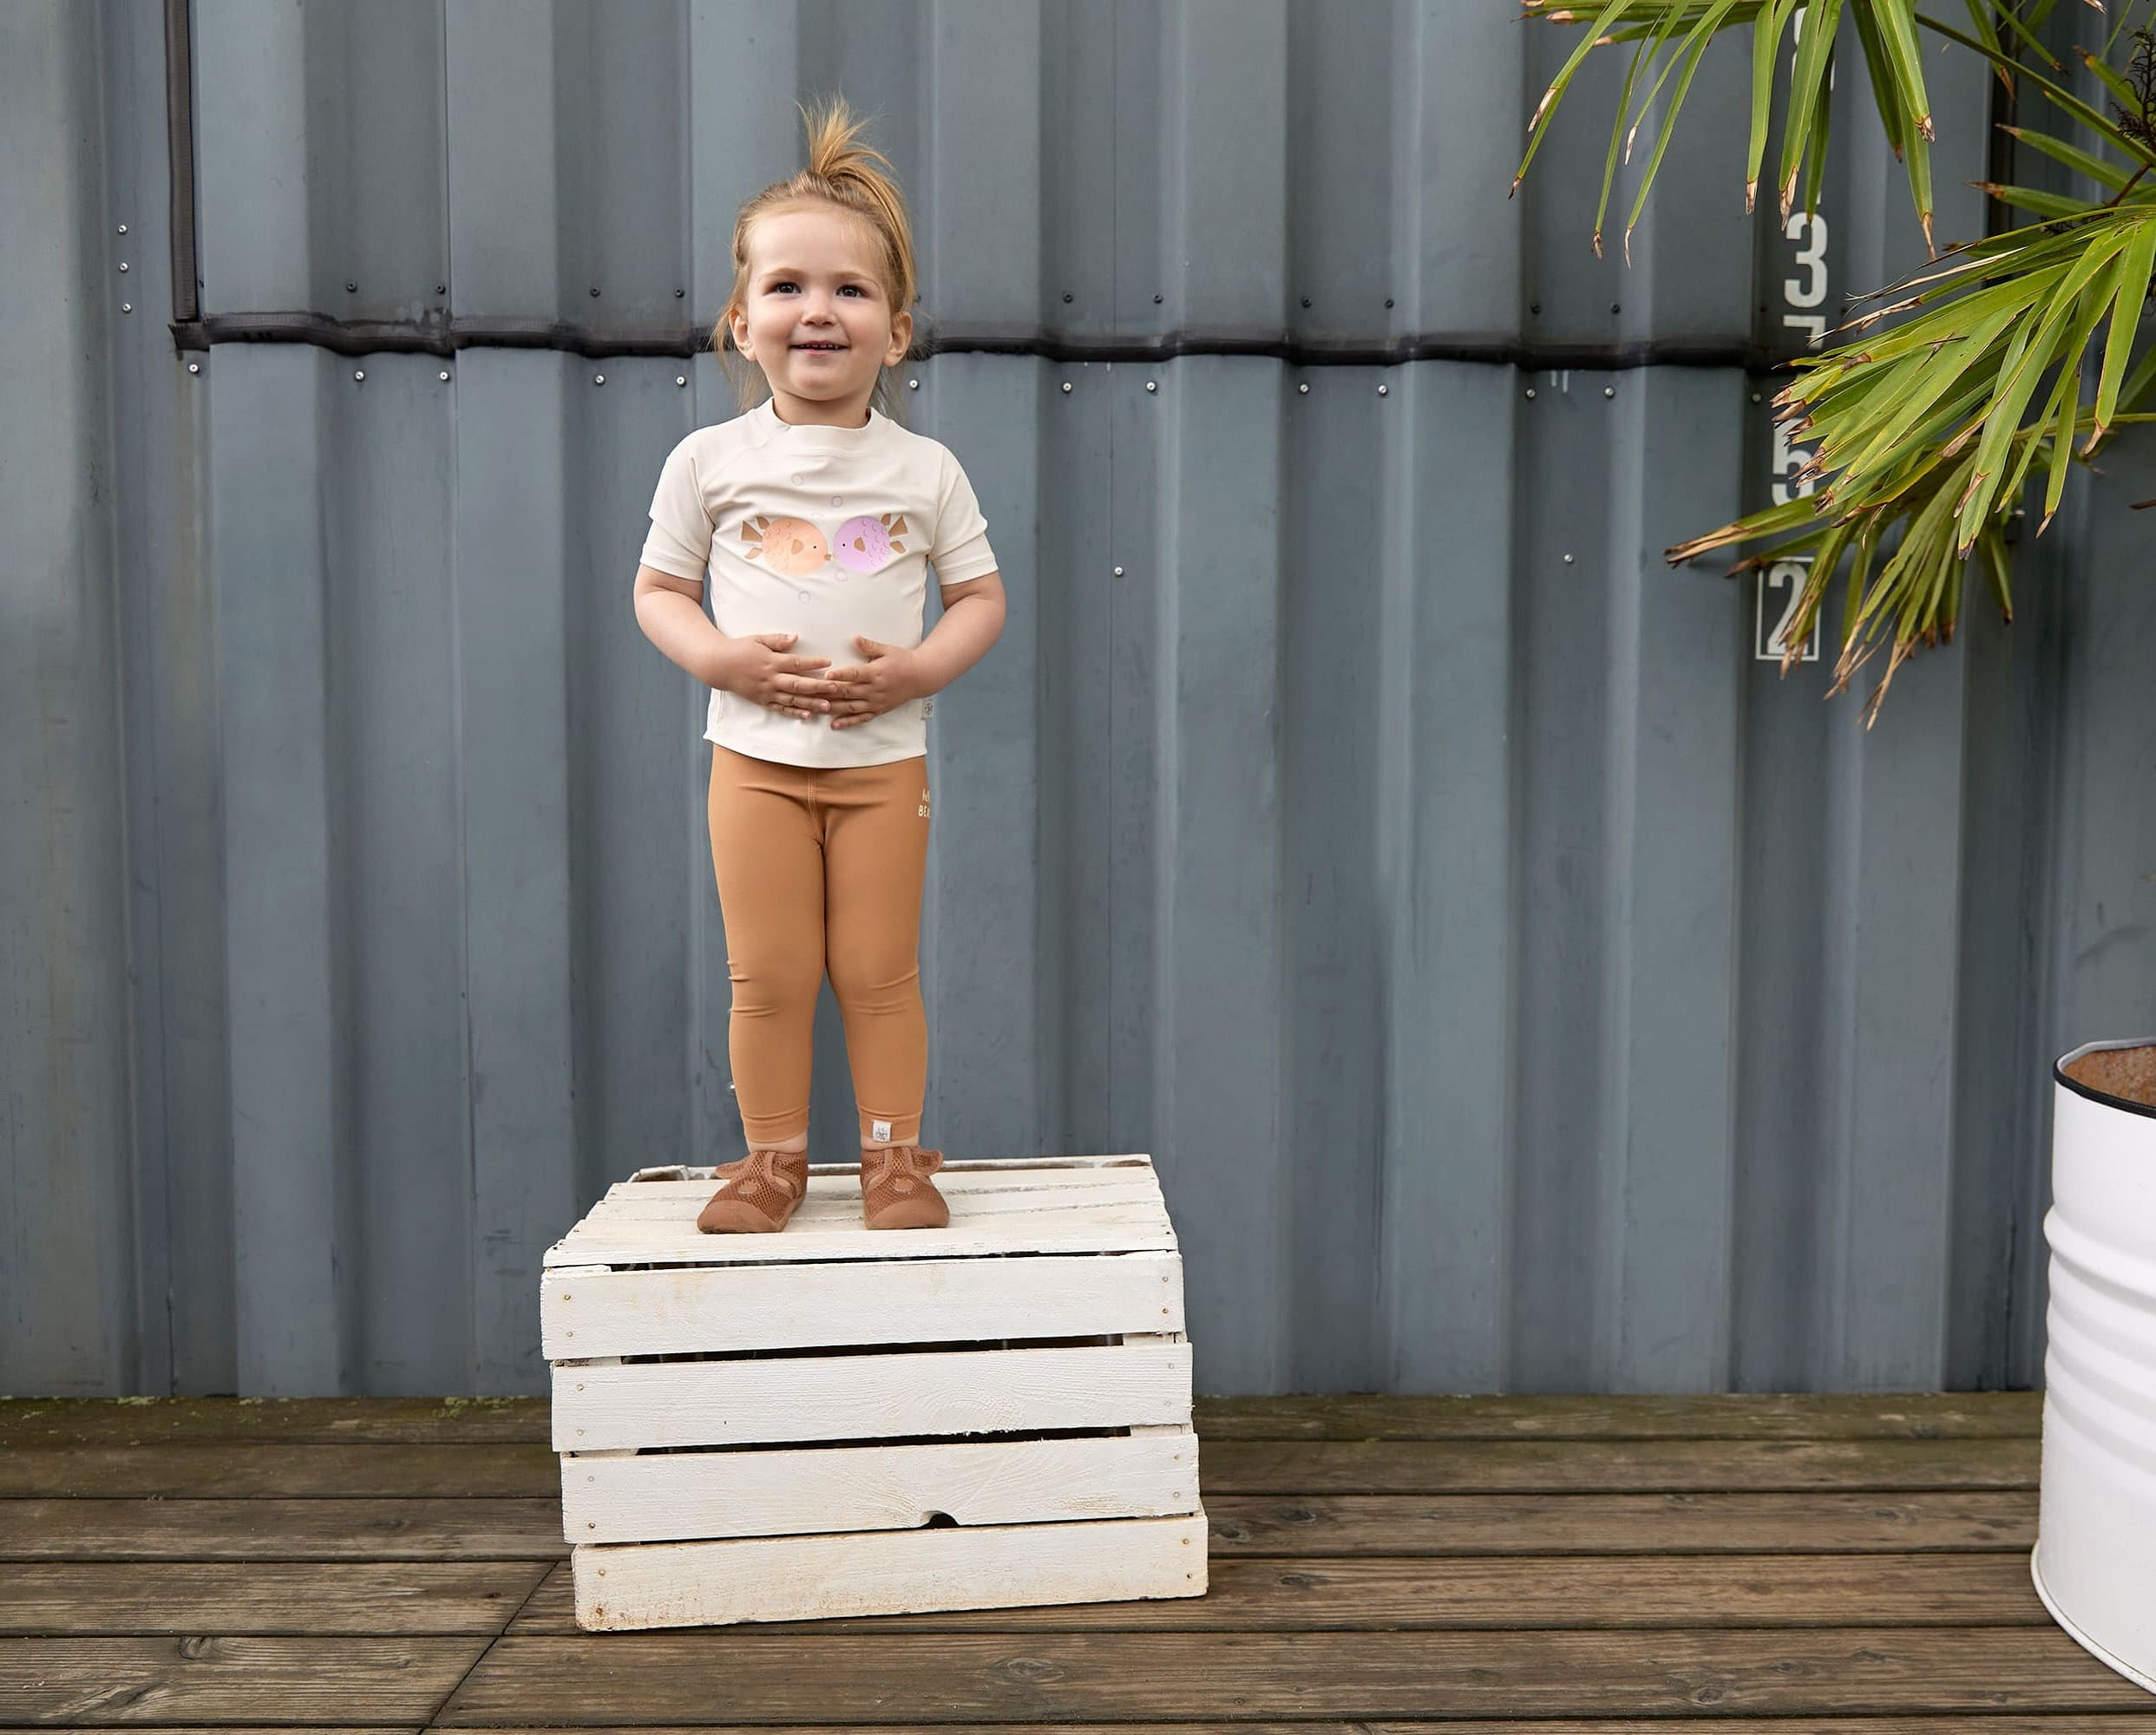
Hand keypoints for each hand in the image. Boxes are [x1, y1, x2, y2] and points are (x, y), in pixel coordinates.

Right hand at [717, 633, 845, 720]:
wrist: (718, 665)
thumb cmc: (739, 649)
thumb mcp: (758, 639)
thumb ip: (778, 640)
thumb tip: (796, 637)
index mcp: (771, 661)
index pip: (796, 663)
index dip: (813, 663)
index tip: (828, 662)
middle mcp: (770, 679)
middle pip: (798, 683)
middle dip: (818, 686)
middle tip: (835, 688)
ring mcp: (766, 692)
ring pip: (792, 699)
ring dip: (811, 703)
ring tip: (828, 706)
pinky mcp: (762, 701)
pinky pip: (781, 709)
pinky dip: (794, 713)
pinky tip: (808, 715)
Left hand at [826, 636, 927, 729]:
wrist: (921, 677)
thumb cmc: (903, 661)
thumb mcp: (887, 650)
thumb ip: (869, 646)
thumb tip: (855, 638)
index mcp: (876, 672)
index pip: (855, 674)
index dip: (840, 675)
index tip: (826, 675)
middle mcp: (875, 689)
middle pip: (849, 692)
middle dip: (829, 693)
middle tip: (812, 693)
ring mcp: (876, 702)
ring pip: (851, 707)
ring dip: (833, 708)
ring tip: (816, 709)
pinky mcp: (878, 710)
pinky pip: (861, 718)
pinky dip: (847, 722)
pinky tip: (833, 724)